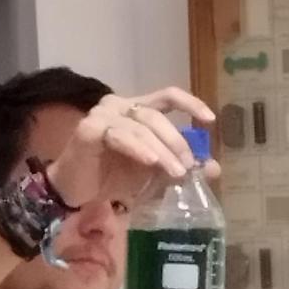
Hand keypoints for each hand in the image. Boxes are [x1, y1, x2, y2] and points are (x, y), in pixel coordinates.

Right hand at [46, 87, 215, 208]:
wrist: (75, 192)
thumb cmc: (112, 178)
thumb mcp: (153, 175)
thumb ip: (179, 167)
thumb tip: (213, 168)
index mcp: (136, 108)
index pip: (168, 96)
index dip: (190, 104)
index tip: (210, 121)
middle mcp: (119, 105)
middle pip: (156, 115)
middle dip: (177, 141)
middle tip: (189, 166)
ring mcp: (102, 115)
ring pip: (140, 126)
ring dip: (162, 150)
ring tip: (176, 172)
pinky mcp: (88, 129)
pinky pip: (119, 136)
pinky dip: (138, 149)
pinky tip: (151, 162)